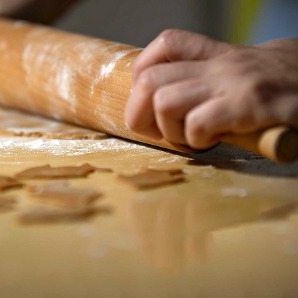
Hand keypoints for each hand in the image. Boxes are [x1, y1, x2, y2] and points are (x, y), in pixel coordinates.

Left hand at [125, 29, 297, 148]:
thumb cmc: (275, 84)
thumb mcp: (237, 69)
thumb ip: (202, 75)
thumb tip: (159, 98)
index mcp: (215, 53)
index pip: (165, 45)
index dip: (142, 75)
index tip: (149, 102)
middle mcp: (219, 65)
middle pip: (150, 81)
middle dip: (140, 114)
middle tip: (159, 131)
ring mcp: (232, 84)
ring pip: (165, 102)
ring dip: (169, 130)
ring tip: (190, 137)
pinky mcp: (248, 106)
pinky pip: (198, 124)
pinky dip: (195, 141)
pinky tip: (212, 141)